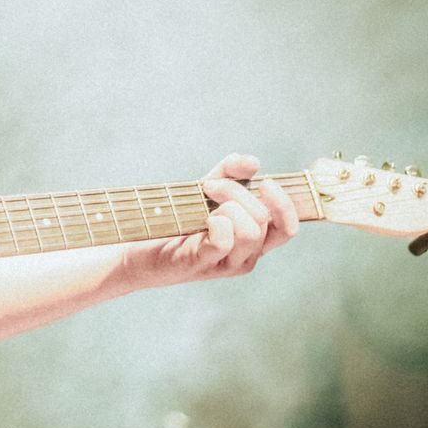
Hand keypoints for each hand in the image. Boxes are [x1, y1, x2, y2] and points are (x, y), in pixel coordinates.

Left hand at [125, 154, 297, 286]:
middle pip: (264, 220)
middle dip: (237, 191)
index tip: (265, 182)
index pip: (288, 228)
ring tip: (204, 202)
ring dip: (227, 205)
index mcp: (254, 240)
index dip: (284, 204)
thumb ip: (231, 172)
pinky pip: (223, 242)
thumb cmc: (180, 218)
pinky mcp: (201, 264)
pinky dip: (217, 222)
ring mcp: (225, 264)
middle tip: (209, 185)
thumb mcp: (208, 189)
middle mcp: (246, 256)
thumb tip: (253, 162)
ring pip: (250, 232)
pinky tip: (203, 218)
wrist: (140, 246)